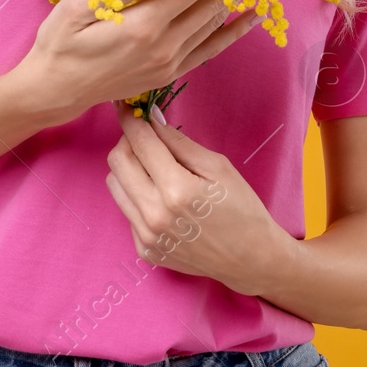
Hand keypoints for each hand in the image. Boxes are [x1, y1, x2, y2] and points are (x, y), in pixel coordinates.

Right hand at [18, 0, 260, 117]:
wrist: (56, 91)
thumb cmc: (60, 44)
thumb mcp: (75, 10)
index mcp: (143, 26)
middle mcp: (164, 46)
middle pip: (210, 3)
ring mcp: (170, 62)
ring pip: (214, 23)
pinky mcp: (171, 73)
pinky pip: (211, 50)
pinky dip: (234, 31)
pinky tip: (252, 16)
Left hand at [104, 100, 287, 294]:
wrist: (251, 259)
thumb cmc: (241, 208)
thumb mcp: (218, 166)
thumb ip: (179, 142)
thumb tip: (151, 119)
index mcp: (176, 189)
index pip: (139, 142)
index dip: (130, 119)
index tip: (126, 107)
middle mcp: (154, 215)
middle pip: (117, 161)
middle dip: (128, 141)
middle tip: (147, 139)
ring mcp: (147, 236)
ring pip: (115, 185)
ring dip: (129, 170)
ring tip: (155, 170)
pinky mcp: (145, 250)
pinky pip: (127, 211)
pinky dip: (139, 197)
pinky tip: (163, 201)